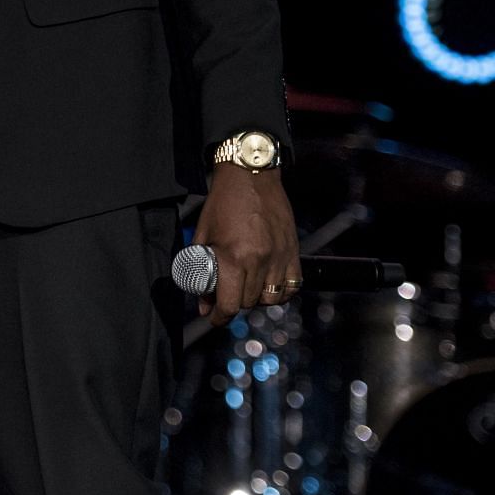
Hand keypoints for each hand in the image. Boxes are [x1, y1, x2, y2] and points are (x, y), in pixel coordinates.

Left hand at [192, 165, 302, 323]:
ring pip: (270, 298)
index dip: (218, 317)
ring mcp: (280, 257)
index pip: (229, 304)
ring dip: (256, 299)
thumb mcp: (203, 234)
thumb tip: (202, 301)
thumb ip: (200, 269)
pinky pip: (292, 286)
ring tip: (245, 287)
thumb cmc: (223, 202)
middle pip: (249, 303)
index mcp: (233, 257)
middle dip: (234, 304)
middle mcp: (259, 260)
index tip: (213, 318)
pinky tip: (267, 285)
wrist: (251, 176)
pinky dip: (280, 292)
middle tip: (224, 295)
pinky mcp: (293, 252)